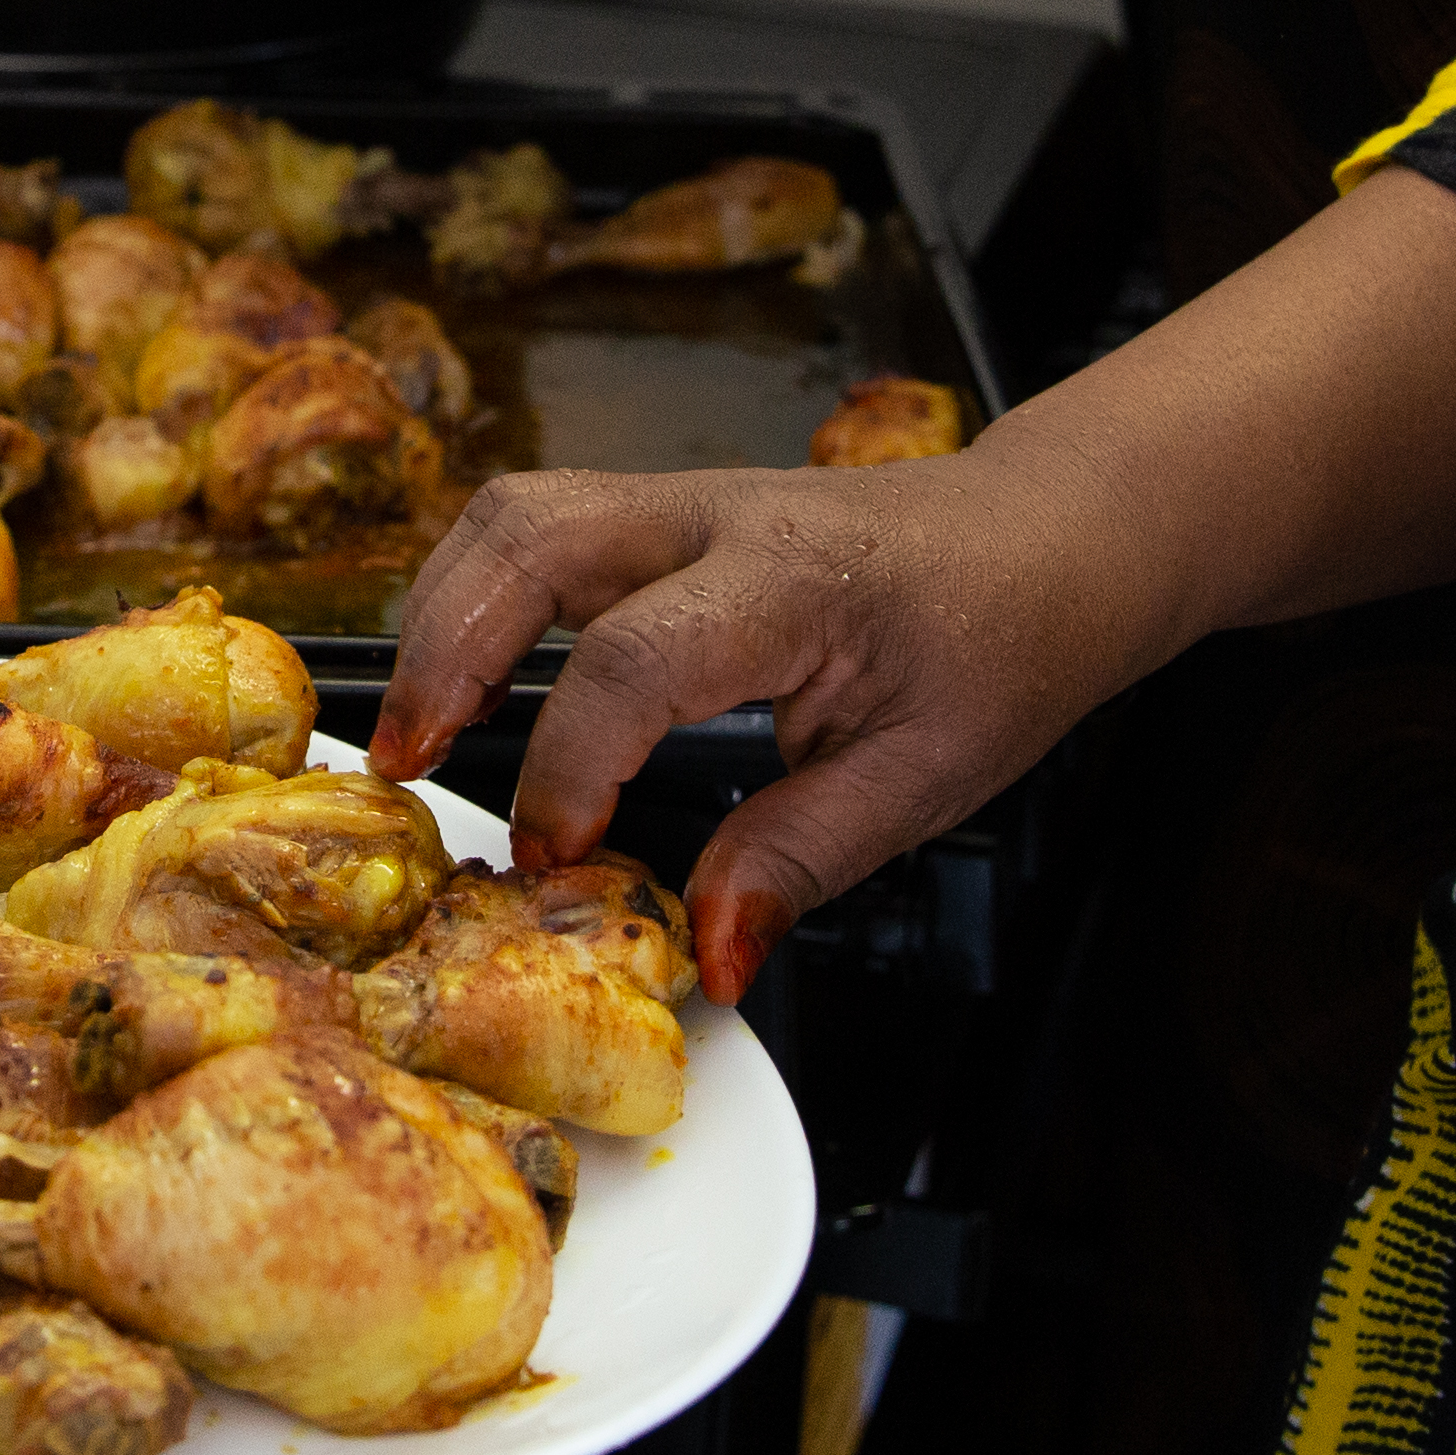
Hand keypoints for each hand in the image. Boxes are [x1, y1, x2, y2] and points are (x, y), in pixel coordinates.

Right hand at [363, 444, 1165, 1000]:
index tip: (557, 858)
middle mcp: (718, 515)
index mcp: (795, 578)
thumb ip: (803, 858)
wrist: (1052, 539)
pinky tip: (469, 684)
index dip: (574, 765)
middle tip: (404, 769)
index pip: (636, 658)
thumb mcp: (929, 777)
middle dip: (443, 652)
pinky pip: (538, 530)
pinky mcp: (662, 517)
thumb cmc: (1005, 641)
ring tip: (415, 734)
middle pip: (530, 536)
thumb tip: (709, 953)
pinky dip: (477, 600)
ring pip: (514, 514)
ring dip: (442, 615)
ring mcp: (682, 501)